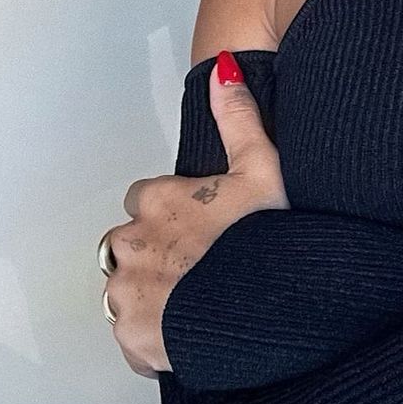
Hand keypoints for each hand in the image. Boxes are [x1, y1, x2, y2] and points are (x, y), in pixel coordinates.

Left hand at [103, 51, 289, 378]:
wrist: (275, 307)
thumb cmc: (271, 236)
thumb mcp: (264, 164)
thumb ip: (238, 115)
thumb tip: (223, 68)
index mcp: (158, 199)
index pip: (144, 197)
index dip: (173, 209)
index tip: (201, 223)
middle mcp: (132, 242)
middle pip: (129, 243)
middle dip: (157, 252)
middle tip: (204, 265)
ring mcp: (128, 292)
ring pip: (128, 289)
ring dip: (153, 294)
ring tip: (199, 300)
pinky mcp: (131, 335)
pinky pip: (133, 335)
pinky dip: (155, 335)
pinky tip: (192, 329)